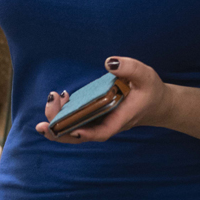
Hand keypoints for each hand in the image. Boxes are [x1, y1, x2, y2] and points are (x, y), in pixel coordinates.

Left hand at [35, 57, 174, 143]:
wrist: (157, 103)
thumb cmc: (151, 90)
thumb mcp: (145, 75)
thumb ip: (129, 67)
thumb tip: (109, 63)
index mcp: (120, 119)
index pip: (102, 132)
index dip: (86, 134)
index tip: (73, 130)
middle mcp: (108, 124)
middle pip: (81, 136)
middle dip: (61, 132)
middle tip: (43, 124)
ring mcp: (100, 122)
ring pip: (76, 131)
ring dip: (59, 123)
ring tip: (50, 102)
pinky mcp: (96, 117)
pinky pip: (77, 121)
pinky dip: (65, 115)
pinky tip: (59, 99)